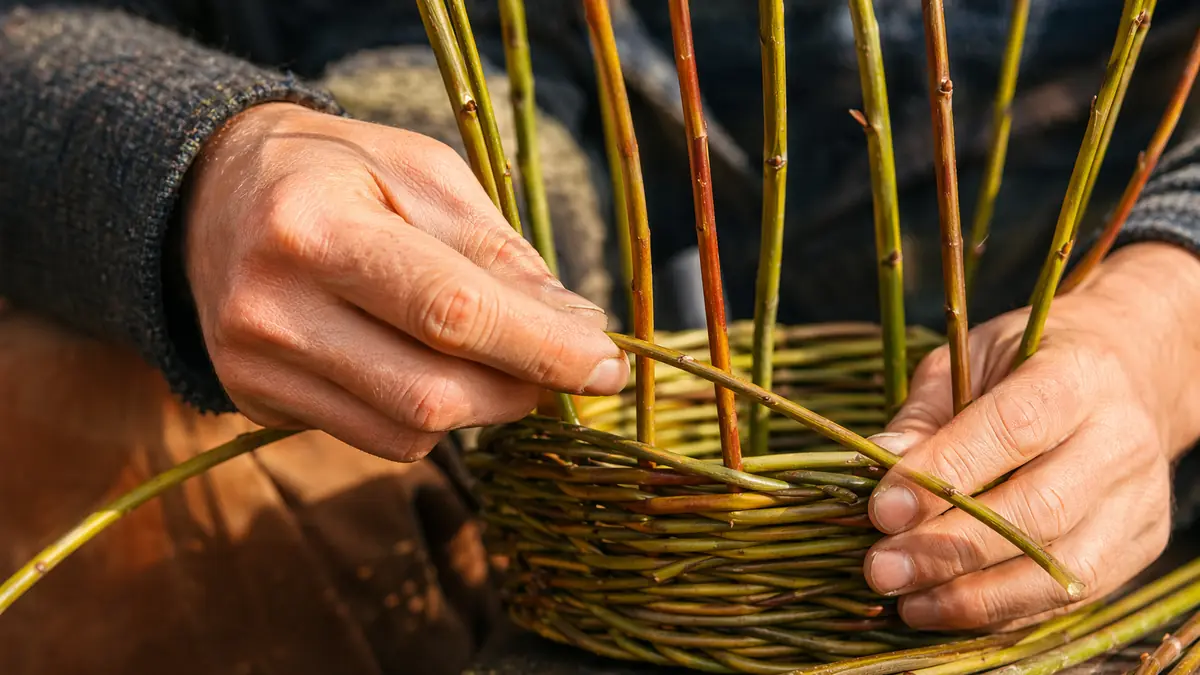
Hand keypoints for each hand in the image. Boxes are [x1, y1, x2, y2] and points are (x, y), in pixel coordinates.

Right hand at [183, 103, 627, 460]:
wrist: (212, 195)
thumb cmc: (336, 172)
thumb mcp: (424, 174)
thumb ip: (499, 253)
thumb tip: (577, 328)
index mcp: (315, 225)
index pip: (450, 312)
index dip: (542, 349)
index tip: (607, 365)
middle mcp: (272, 307)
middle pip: (432, 393)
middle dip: (521, 389)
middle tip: (565, 363)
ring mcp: (255, 366)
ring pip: (410, 431)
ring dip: (484, 407)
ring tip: (501, 359)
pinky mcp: (255, 402)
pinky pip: (377, 439)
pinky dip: (432, 416)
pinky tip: (440, 369)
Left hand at [863, 242, 1199, 630]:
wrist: (1125, 377)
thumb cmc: (1024, 365)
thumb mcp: (968, 360)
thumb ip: (924, 413)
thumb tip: (879, 461)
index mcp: (1076, 377)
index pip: (1012, 430)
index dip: (943, 475)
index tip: (882, 511)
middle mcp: (1120, 439)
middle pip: (1038, 508)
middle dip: (950, 548)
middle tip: (882, 568)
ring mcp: (1138, 498)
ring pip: (1061, 566)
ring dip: (976, 595)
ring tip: (907, 602)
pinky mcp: (1139, 544)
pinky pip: (1071, 594)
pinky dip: (1005, 611)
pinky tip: (947, 610)